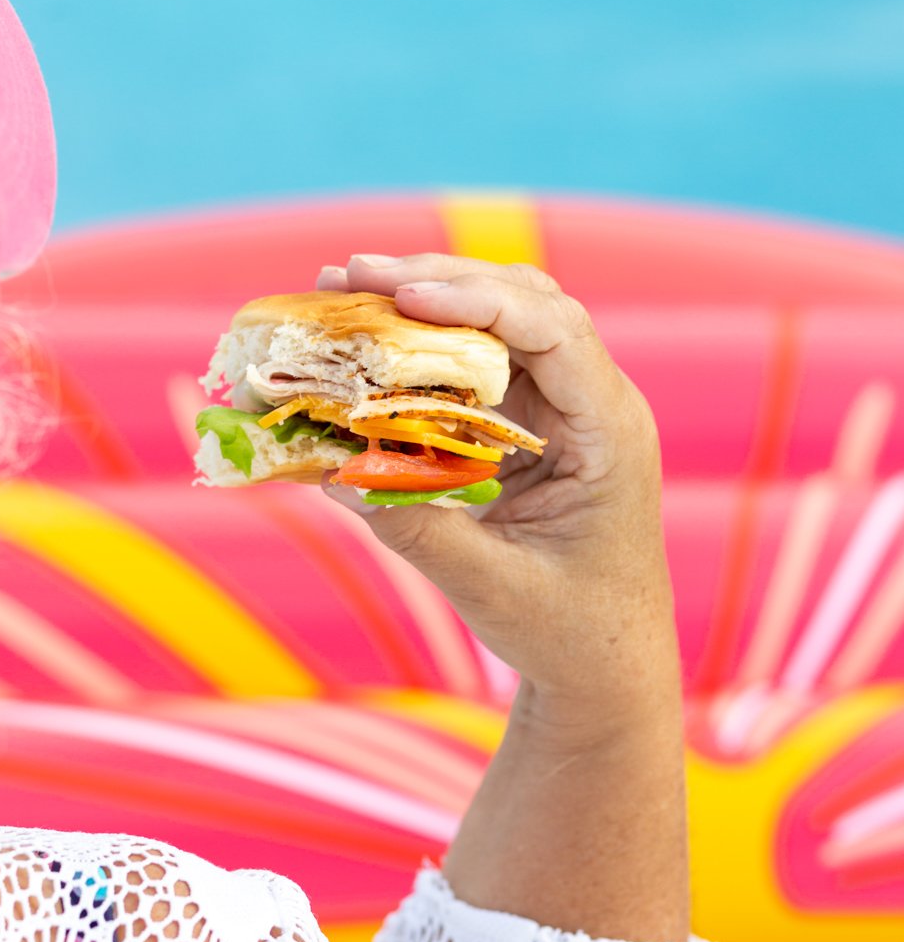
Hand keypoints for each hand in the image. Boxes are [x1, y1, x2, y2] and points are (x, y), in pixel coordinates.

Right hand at [318, 254, 680, 744]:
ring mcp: (562, 408)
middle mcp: (592, 403)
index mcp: (609, 433)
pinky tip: (368, 339)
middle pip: (524, 304)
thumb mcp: (491, 589)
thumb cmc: (570, 634)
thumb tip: (333, 475)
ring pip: (499, 321)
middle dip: (438, 281)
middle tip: (349, 274)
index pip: (556, 332)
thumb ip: (418, 530)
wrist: (605, 667)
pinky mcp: (529, 422)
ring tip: (345, 288)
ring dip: (427, 300)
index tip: (403, 294)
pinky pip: (478, 362)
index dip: (480, 301)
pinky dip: (423, 345)